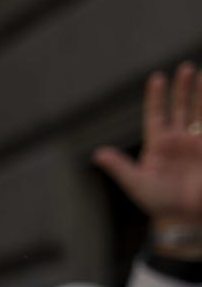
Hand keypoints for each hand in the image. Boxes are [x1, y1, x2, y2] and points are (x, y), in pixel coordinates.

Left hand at [94, 63, 201, 233]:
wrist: (184, 218)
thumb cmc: (158, 203)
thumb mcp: (136, 184)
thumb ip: (120, 166)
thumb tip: (97, 154)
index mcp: (158, 145)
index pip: (157, 115)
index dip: (156, 97)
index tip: (157, 77)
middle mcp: (179, 140)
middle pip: (181, 107)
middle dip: (183, 88)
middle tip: (186, 68)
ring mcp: (196, 144)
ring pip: (200, 112)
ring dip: (201, 94)